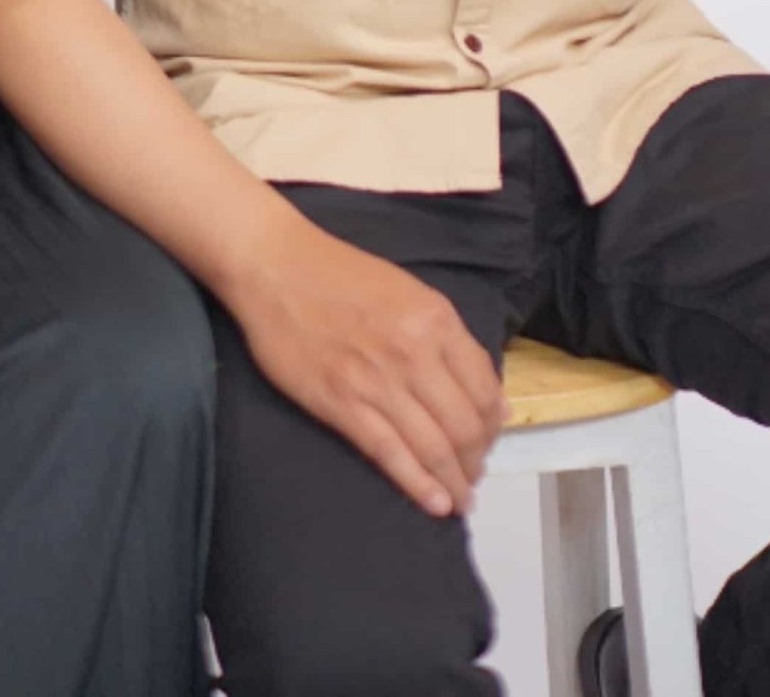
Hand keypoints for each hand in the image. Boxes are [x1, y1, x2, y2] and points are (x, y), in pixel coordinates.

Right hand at [225, 212, 505, 518]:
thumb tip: (485, 395)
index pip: (484, 390)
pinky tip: (434, 503)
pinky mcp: (342, 405)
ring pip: (433, 448)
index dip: (493, 426)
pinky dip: (418, 486)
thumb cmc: (341, 273)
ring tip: (459, 500)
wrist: (276, 267)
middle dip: (476, 460)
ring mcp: (378, 383)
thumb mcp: (408, 292)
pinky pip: (391, 455)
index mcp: (436, 320)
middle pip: (464, 427)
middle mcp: (415, 353)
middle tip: (472, 475)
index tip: (489, 440)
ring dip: (454, 483)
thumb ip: (447, 338)